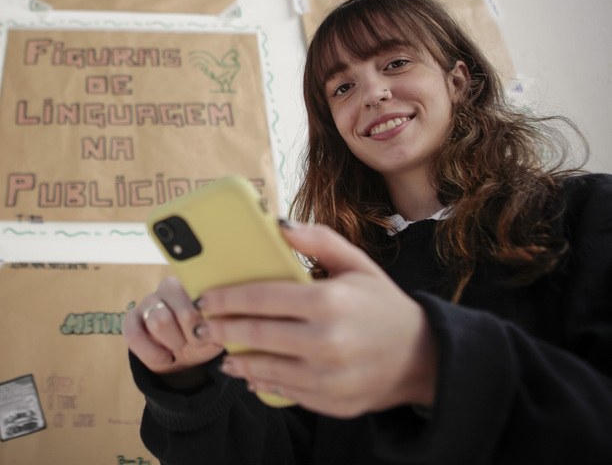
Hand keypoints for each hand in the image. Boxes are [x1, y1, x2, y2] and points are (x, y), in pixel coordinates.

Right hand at [122, 276, 223, 386]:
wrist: (181, 357)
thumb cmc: (200, 338)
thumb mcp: (215, 335)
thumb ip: (219, 328)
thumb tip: (215, 327)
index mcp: (194, 285)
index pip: (201, 296)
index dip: (206, 321)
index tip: (209, 333)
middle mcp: (168, 289)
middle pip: (184, 312)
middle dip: (193, 334)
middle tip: (196, 341)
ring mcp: (147, 302)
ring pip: (159, 322)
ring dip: (174, 342)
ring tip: (180, 347)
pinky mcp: (130, 320)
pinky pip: (134, 335)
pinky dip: (153, 353)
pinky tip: (166, 358)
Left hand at [197, 223, 436, 417]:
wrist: (422, 358)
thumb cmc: (383, 305)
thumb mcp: (358, 264)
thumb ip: (318, 240)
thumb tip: (278, 224)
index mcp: (330, 302)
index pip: (262, 299)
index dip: (226, 298)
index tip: (205, 297)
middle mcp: (327, 342)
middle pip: (256, 334)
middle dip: (221, 328)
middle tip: (203, 325)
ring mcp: (328, 377)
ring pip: (264, 368)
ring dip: (236, 358)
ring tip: (222, 348)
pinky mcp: (330, 402)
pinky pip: (283, 390)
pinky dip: (261, 381)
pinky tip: (249, 371)